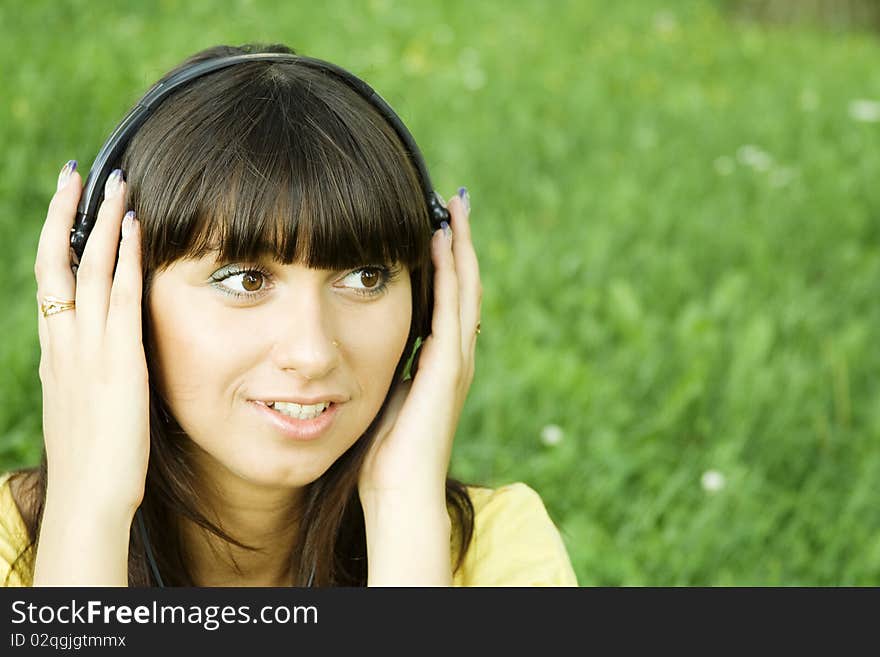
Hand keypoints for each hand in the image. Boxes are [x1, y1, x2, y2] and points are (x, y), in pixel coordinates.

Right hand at [34, 162, 148, 521]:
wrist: (90, 497)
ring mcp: (88, 349)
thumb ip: (88, 374)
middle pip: (57, 262)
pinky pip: (119, 296)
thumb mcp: (83, 406)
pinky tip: (136, 227)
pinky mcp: (118, 361)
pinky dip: (124, 256)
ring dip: (101, 221)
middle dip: (65, 214)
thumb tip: (101, 357)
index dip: (56, 240)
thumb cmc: (92, 460)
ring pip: (88, 268)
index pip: (50, 282)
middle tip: (78, 173)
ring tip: (115, 182)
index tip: (66, 207)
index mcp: (56, 353)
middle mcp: (64, 343)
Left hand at [358, 188, 480, 505]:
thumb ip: (382, 370)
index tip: (436, 224)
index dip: (446, 261)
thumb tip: (357, 349)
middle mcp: (456, 355)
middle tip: (455, 201)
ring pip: (465, 287)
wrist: (398, 495)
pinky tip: (440, 239)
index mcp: (440, 362)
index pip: (449, 299)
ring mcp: (457, 360)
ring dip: (460, 245)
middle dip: (460, 242)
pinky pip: (451, 306)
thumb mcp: (382, 398)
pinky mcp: (448, 367)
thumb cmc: (384, 457)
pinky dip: (450, 270)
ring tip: (455, 206)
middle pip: (464, 285)